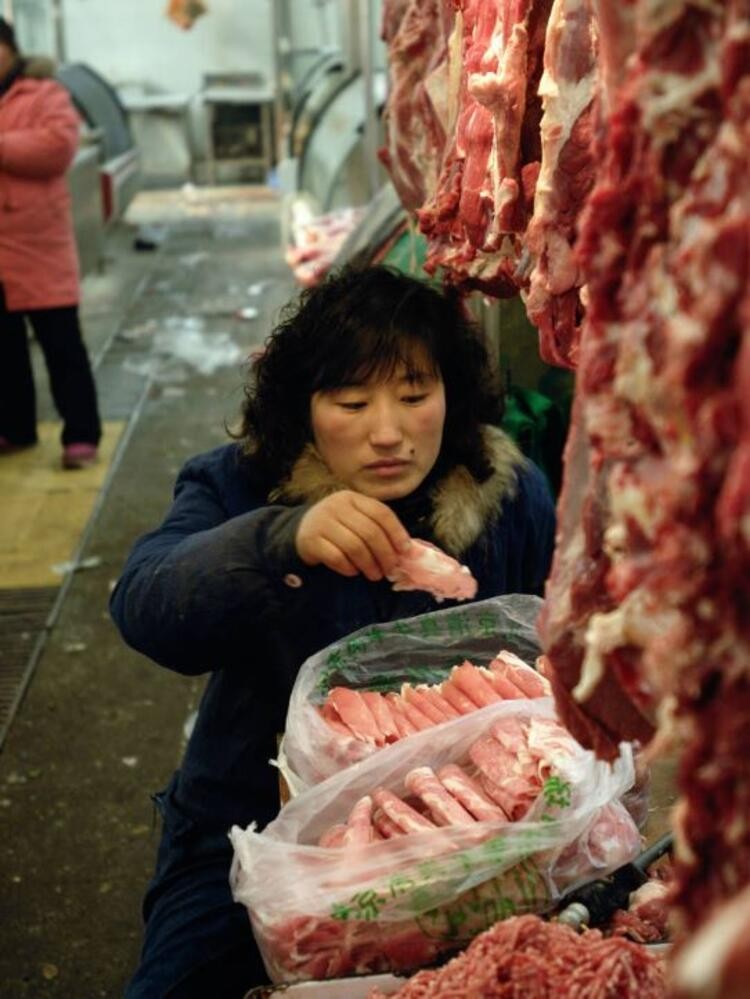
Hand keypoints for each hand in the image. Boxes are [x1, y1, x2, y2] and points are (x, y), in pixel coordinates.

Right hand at [296, 491, 411, 580]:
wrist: (300, 530)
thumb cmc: (337, 527)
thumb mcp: (356, 519)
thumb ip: (377, 529)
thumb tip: (406, 550)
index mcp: (353, 498)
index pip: (381, 513)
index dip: (397, 532)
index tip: (405, 551)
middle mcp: (337, 506)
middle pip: (370, 532)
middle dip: (385, 554)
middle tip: (390, 570)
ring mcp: (322, 522)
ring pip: (354, 546)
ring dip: (369, 564)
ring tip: (374, 575)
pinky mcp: (311, 541)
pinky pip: (336, 558)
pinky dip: (349, 568)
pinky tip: (353, 571)